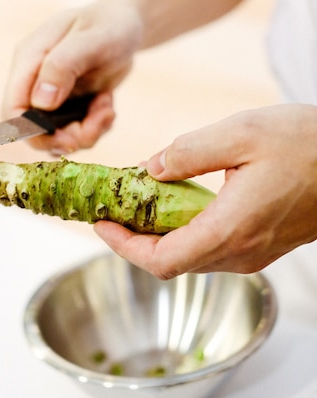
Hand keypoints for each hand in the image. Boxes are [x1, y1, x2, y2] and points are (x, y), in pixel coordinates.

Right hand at [2, 0, 142, 153]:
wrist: (126, 25)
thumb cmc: (110, 25)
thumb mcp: (93, 40)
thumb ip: (63, 66)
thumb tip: (41, 102)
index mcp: (29, 60)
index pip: (12, 108)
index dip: (33, 132)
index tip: (68, 137)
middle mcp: (34, 81)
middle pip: (33, 131)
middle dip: (66, 137)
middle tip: (97, 124)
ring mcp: (50, 97)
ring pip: (56, 137)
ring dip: (87, 132)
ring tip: (107, 107)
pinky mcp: (67, 107)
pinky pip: (75, 134)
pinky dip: (95, 128)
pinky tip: (107, 105)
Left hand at [94, 104, 316, 277]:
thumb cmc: (308, 145)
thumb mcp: (242, 133)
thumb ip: (189, 152)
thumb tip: (150, 169)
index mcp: (230, 230)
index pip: (160, 261)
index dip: (123, 247)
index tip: (101, 223)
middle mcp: (240, 253)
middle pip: (170, 263)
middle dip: (134, 240)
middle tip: (112, 209)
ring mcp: (252, 255)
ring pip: (189, 258)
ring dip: (157, 238)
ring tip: (136, 205)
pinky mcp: (260, 247)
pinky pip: (210, 250)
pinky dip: (182, 234)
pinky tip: (174, 206)